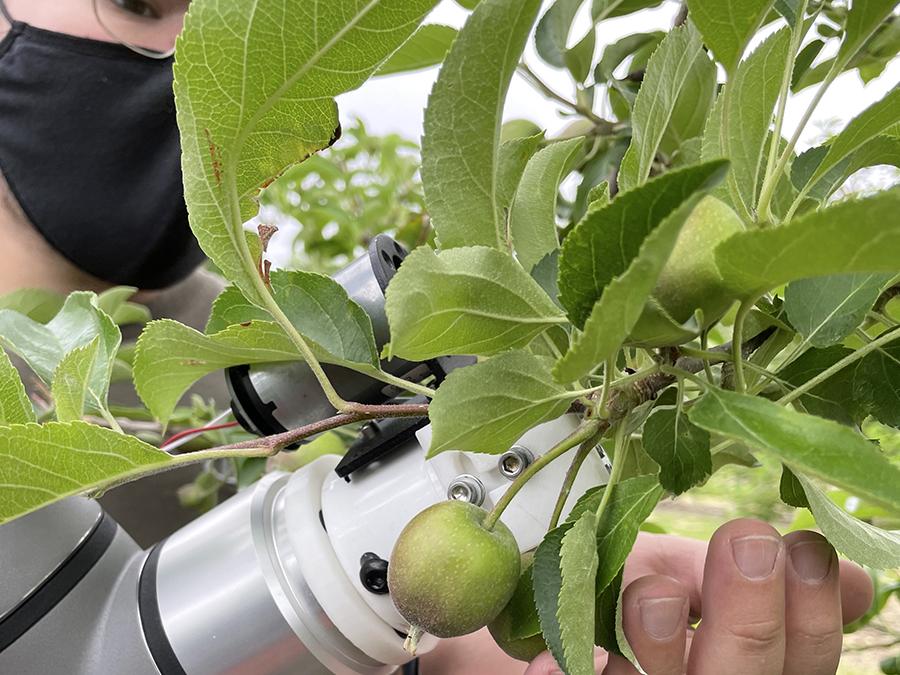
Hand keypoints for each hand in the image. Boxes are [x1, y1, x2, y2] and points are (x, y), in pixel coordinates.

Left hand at [525, 518, 873, 674]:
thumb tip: (849, 576)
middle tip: (746, 544)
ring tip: (647, 590)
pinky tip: (550, 656)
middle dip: (751, 617)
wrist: (511, 624)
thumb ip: (744, 578)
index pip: (801, 664)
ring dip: (661, 645)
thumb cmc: (602, 596)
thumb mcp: (677, 572)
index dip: (812, 613)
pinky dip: (565, 673)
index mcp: (736, 667)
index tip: (802, 545)